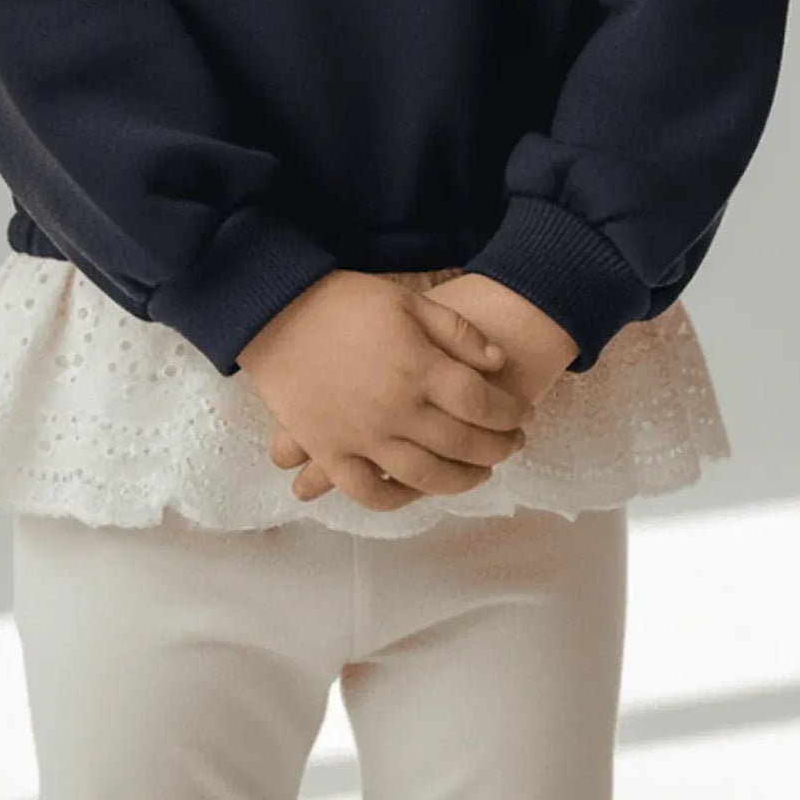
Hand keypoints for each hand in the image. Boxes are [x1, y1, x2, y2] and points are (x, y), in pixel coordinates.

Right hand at [236, 270, 532, 513]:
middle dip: (496, 447)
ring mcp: (361, 436)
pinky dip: (396, 499)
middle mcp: (396, 410)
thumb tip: (498, 363)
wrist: (276, 310)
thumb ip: (458, 333)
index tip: (522, 413)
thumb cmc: (344, 300)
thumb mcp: (409, 301)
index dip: (509, 411)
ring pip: (424, 475)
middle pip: (461, 443)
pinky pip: (368, 491)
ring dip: (460, 480)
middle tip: (513, 444)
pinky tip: (415, 490)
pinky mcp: (330, 451)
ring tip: (479, 473)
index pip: (481, 402)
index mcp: (418, 368)